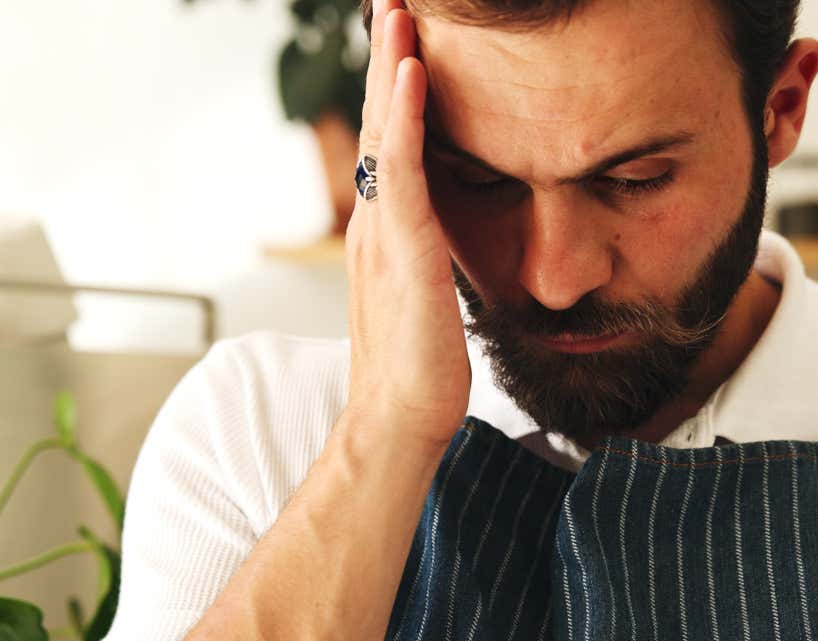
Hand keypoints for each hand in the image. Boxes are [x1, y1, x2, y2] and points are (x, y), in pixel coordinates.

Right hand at [344, 0, 469, 449]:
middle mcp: (376, 220)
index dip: (396, 89)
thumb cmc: (418, 369)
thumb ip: (427, 259)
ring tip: (397, 6)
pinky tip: (413, 68)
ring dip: (392, 62)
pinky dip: (405, 114)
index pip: (389, 144)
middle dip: (386, 55)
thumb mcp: (426, 297)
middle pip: (377, 122)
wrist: (399, 421)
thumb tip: (441, 242)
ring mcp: (384, 232)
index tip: (407, 38)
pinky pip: (404, 168)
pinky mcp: (405, 250)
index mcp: (384, 231)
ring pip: (385, 130)